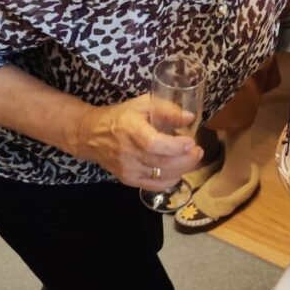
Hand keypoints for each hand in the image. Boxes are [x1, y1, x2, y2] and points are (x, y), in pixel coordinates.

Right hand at [73, 96, 203, 190]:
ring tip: (192, 158)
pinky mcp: (128, 180)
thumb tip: (190, 118)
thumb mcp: (142, 104)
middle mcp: (128, 153)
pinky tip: (177, 169)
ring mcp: (128, 170)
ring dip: (183, 169)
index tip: (191, 141)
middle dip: (187, 159)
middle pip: (162, 163)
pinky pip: (155, 185)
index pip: (154, 144)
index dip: (175, 146)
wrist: (91, 135)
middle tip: (198, 151)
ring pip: (161, 176)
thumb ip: (167, 110)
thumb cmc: (121, 116)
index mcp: (130, 130)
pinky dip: (171, 179)